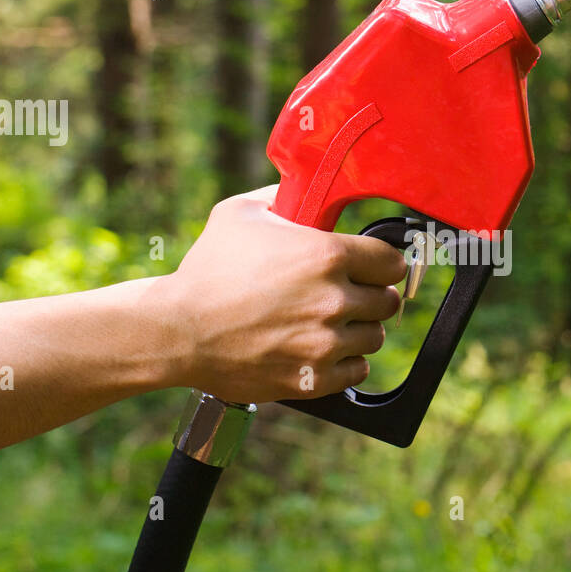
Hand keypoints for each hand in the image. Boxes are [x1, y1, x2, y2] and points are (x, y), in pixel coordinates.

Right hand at [160, 186, 406, 403]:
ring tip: (331, 323)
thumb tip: (303, 192)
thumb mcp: (240, 214)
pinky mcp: (315, 378)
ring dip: (359, 330)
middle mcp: (334, 300)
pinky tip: (323, 349)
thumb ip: (280, 198)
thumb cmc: (207, 271)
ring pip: (374, 337)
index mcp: (327, 255)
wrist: (178, 330)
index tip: (373, 269)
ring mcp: (326, 343)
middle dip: (372, 297)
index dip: (383, 264)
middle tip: (350, 296)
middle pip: (388, 302)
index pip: (392, 262)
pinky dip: (346, 362)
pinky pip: (357, 370)